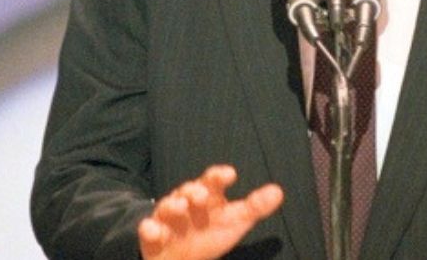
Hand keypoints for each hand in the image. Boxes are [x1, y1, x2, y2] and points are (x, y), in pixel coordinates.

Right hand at [138, 164, 283, 259]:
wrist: (182, 257)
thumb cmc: (210, 232)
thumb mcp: (235, 221)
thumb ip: (255, 207)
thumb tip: (278, 191)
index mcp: (208, 196)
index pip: (213, 180)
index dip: (220, 176)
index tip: (230, 174)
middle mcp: (187, 202)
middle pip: (188, 190)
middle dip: (194, 190)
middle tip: (202, 195)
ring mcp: (168, 218)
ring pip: (167, 207)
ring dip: (173, 205)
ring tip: (180, 207)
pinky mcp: (153, 236)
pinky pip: (148, 230)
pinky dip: (150, 228)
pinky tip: (154, 230)